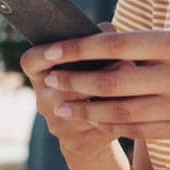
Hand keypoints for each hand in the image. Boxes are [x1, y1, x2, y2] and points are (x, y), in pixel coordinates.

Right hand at [21, 23, 122, 158]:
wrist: (89, 128)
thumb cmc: (90, 79)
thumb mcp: (85, 60)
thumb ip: (92, 43)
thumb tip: (108, 30)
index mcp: (39, 75)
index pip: (32, 61)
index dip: (44, 53)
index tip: (59, 48)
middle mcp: (43, 100)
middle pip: (61, 85)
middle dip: (93, 72)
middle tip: (124, 60)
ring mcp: (58, 122)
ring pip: (82, 107)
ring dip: (111, 92)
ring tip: (134, 79)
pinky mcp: (78, 139)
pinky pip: (99, 124)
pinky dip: (118, 112)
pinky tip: (137, 101)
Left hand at [21, 28, 169, 140]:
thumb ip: (156, 44)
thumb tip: (113, 45)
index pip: (115, 45)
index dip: (79, 49)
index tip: (51, 50)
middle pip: (112, 81)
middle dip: (74, 82)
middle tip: (47, 82)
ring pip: (120, 111)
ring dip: (86, 110)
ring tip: (60, 107)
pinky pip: (140, 130)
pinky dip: (113, 126)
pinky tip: (93, 122)